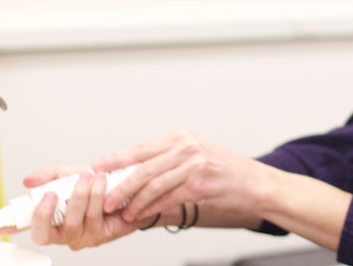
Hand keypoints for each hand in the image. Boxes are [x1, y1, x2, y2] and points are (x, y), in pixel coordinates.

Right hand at [0, 165, 141, 249]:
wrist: (129, 191)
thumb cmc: (97, 186)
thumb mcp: (70, 174)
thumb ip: (50, 175)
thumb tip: (29, 180)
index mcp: (49, 218)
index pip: (21, 224)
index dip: (2, 225)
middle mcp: (60, 231)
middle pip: (42, 233)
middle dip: (45, 213)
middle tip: (51, 193)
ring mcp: (79, 236)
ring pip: (72, 222)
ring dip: (79, 196)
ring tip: (88, 176)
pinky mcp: (98, 236)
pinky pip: (93, 218)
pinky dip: (96, 196)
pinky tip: (101, 182)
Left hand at [92, 129, 269, 225]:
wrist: (255, 183)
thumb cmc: (225, 171)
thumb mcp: (196, 154)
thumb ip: (169, 158)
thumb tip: (135, 169)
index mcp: (181, 137)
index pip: (140, 148)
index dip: (116, 159)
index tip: (97, 169)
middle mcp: (186, 147)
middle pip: (142, 166)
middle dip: (119, 184)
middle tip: (104, 198)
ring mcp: (193, 165)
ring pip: (152, 184)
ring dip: (133, 201)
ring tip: (121, 211)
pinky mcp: (199, 184)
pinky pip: (166, 198)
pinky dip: (150, 208)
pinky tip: (141, 215)